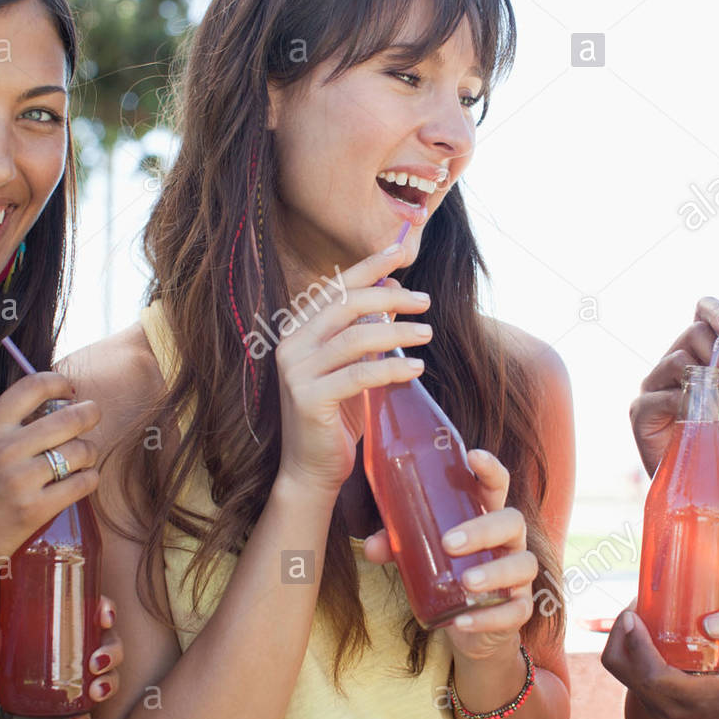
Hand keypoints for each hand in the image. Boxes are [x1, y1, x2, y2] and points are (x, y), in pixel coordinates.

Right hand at [0, 371, 100, 582]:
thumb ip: (5, 428)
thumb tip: (52, 408)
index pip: (33, 386)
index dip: (59, 383)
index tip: (68, 391)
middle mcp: (5, 449)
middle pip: (70, 417)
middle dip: (90, 413)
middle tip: (92, 416)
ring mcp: (21, 480)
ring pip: (82, 450)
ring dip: (89, 451)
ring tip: (82, 458)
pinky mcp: (36, 510)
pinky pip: (84, 483)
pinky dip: (89, 479)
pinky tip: (81, 480)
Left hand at [0, 595, 123, 718]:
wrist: (12, 660)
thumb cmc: (19, 637)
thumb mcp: (8, 634)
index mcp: (79, 620)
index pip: (100, 610)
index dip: (108, 611)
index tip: (105, 618)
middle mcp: (89, 644)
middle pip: (112, 644)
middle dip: (111, 654)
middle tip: (96, 663)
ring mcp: (86, 670)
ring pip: (110, 674)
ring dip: (109, 684)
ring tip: (96, 692)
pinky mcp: (75, 694)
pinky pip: (87, 706)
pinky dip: (85, 717)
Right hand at [273, 242, 433, 495]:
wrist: (312, 469)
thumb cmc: (338, 416)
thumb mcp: (353, 365)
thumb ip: (366, 330)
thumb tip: (393, 289)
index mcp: (298, 330)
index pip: (336, 288)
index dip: (369, 266)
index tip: (400, 250)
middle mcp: (291, 345)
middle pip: (346, 304)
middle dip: (389, 296)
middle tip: (425, 301)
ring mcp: (296, 372)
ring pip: (355, 337)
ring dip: (397, 331)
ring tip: (427, 332)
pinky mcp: (308, 399)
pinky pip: (359, 375)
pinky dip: (391, 367)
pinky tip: (416, 368)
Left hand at [364, 449, 538, 662]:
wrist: (468, 625)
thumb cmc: (448, 573)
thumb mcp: (420, 553)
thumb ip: (398, 544)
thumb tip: (372, 547)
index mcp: (486, 517)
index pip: (497, 486)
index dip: (490, 469)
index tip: (473, 456)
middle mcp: (509, 541)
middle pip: (512, 521)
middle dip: (483, 529)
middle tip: (449, 543)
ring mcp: (518, 575)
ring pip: (522, 564)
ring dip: (494, 572)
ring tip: (466, 582)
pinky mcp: (518, 608)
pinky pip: (516, 611)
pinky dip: (490, 616)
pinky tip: (462, 621)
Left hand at [601, 601, 718, 718]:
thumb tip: (708, 622)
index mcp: (698, 697)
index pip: (652, 677)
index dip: (636, 644)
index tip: (634, 614)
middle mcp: (671, 707)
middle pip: (623, 670)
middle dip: (620, 633)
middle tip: (637, 605)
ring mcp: (659, 706)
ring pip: (620, 670)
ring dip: (620, 637)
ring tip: (641, 612)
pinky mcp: (653, 700)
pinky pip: (626, 670)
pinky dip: (626, 646)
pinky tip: (643, 627)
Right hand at [630, 298, 718, 477]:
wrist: (708, 484)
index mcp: (696, 356)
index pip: (699, 314)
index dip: (715, 311)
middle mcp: (670, 365)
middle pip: (691, 333)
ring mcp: (652, 386)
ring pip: (678, 360)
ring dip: (710, 383)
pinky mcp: (641, 410)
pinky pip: (666, 394)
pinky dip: (690, 405)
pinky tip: (705, 422)